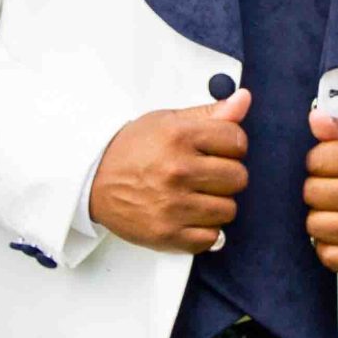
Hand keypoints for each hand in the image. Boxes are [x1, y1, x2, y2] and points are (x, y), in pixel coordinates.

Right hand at [89, 89, 250, 252]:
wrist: (93, 181)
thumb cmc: (131, 150)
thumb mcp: (168, 121)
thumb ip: (210, 113)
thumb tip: (243, 99)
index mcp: (179, 137)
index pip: (237, 140)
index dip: (231, 144)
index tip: (218, 149)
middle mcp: (177, 171)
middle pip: (238, 177)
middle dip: (226, 174)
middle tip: (205, 173)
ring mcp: (172, 205)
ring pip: (228, 209)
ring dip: (216, 203)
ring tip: (196, 195)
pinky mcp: (167, 234)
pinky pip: (211, 238)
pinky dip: (204, 229)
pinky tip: (189, 215)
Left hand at [302, 111, 337, 271]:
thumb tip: (314, 119)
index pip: (316, 160)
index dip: (320, 161)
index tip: (333, 165)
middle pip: (312, 192)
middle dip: (319, 188)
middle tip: (337, 189)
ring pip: (314, 225)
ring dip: (321, 218)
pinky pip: (328, 256)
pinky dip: (328, 247)